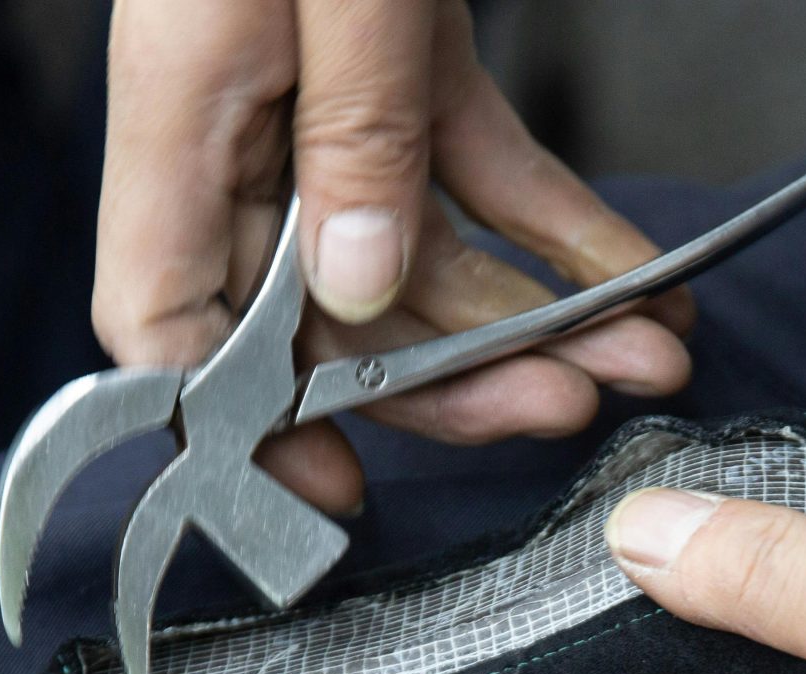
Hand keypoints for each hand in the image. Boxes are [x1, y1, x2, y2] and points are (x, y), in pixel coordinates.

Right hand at [95, 0, 692, 513]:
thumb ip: (353, 131)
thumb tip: (361, 295)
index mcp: (180, 109)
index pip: (163, 318)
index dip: (235, 424)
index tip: (331, 491)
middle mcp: (241, 119)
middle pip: (321, 308)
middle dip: (449, 377)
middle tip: (561, 411)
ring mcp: (322, 89)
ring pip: (414, 249)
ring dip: (530, 312)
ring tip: (641, 353)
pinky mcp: (399, 50)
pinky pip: (474, 165)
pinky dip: (554, 221)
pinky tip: (635, 274)